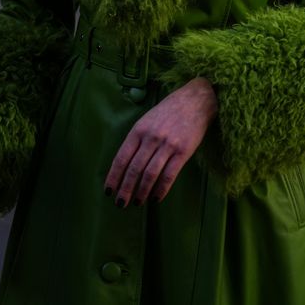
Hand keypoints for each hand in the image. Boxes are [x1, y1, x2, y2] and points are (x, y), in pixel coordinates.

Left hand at [105, 77, 217, 206]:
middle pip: (134, 169)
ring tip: (137, 202)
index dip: (114, 176)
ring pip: (150, 174)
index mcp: (139, 129)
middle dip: (125, 189)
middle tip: (120, 203)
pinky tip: (156, 198)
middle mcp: (151, 137)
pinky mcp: (183, 151)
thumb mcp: (147, 119)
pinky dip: (161, 189)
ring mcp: (168, 144)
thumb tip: (125, 165)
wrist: (196, 100)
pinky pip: (169, 174)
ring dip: (141, 192)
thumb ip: (137, 139)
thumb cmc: (169, 111)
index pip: (121, 157)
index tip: (109, 190)